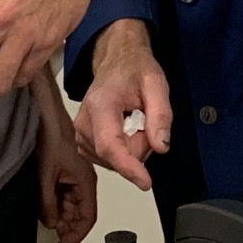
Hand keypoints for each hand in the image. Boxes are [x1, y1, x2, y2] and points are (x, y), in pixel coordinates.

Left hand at [33, 76, 98, 242]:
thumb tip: (50, 222)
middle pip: (80, 214)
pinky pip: (65, 196)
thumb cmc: (52, 139)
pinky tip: (47, 208)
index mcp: (86, 182)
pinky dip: (57, 206)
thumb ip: (48, 202)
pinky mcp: (67, 174)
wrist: (47, 119)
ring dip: (62, 217)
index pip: (87, 218)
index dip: (76, 235)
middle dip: (68, 227)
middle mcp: (84, 182)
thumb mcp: (46, 175)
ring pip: (72, 206)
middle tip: (54, 237)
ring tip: (48, 222)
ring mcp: (75, 178)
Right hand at [74, 20, 170, 194]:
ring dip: (132, 146)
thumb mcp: (157, 84)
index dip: (129, 167)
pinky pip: (109, 158)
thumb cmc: (134, 70)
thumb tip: (161, 146)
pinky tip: (126, 127)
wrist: (117, 61)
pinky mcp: (82, 141)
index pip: (111, 146)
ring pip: (114, 160)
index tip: (144, 182)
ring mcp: (80, 133)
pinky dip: (124, 147)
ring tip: (134, 119)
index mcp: (101, 105)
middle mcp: (84, 122)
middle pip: (117, 156)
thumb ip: (161, 115)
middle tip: (145, 117)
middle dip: (140, 145)